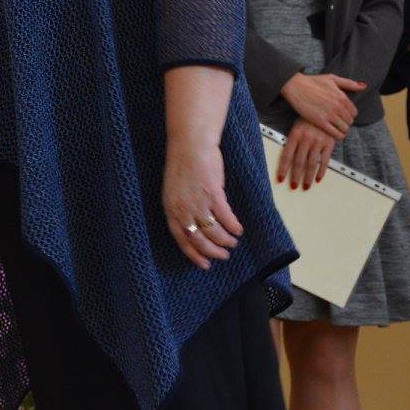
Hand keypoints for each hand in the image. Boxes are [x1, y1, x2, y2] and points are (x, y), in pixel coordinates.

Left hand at [162, 143, 242, 269]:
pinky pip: (226, 217)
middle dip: (212, 251)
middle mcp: (182, 208)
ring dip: (225, 240)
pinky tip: (239, 230)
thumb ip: (182, 208)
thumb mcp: (174, 191)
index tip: (204, 264)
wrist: (190, 145)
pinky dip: (234, 226)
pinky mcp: (213, 194)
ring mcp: (198, 202)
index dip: (193, 254)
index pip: (181, 239)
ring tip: (232, 243)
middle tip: (223, 256)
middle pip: (198, 239)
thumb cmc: (183, 165)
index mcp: (170, 208)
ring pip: (214, 231)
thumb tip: (195, 226)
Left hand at [276, 120, 335, 189]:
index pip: (286, 155)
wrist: (326, 108)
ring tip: (306, 186)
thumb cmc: (308, 120)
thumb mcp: (296, 127)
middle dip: (296, 176)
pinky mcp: (329, 143)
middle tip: (294, 186)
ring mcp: (318, 141)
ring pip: (312, 163)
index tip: (281, 179)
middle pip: (299, 162)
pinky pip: (325, 160)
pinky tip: (318, 178)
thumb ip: (292, 142)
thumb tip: (286, 160)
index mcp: (295, 135)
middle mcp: (306, 139)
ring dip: (308, 177)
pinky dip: (322, 171)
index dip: (283, 169)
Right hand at [280, 72, 362, 138]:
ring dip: (341, 130)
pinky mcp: (320, 121)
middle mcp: (338, 107)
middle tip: (338, 122)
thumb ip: (349, 83)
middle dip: (345, 122)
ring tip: (336, 128)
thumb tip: (364, 85)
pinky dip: (337, 136)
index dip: (349, 115)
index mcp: (342, 97)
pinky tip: (334, 134)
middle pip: (349, 121)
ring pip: (344, 128)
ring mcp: (329, 115)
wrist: (295, 86)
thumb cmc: (312, 81)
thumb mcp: (332, 78)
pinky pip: (335, 133)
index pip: (354, 112)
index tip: (342, 115)